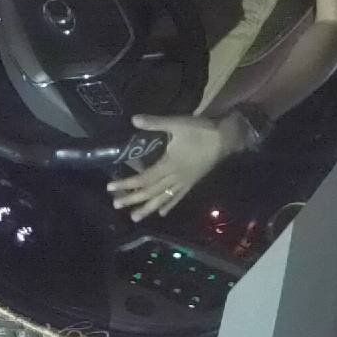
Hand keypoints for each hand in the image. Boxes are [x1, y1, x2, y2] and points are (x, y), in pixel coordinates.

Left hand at [107, 114, 240, 221]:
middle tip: (116, 205)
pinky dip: (168, 205)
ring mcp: (183, 182)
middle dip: (132, 199)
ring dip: (147, 208)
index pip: (143, 178)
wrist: (225, 139)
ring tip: (134, 217)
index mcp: (168, 165)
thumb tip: (133, 119)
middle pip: (150, 192)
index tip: (110, 187)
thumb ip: (155, 123)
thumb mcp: (177, 124)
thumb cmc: (200, 131)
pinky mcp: (191, 183)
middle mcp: (174, 178)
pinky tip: (161, 213)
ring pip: (162, 199)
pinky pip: (177, 197)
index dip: (126, 184)